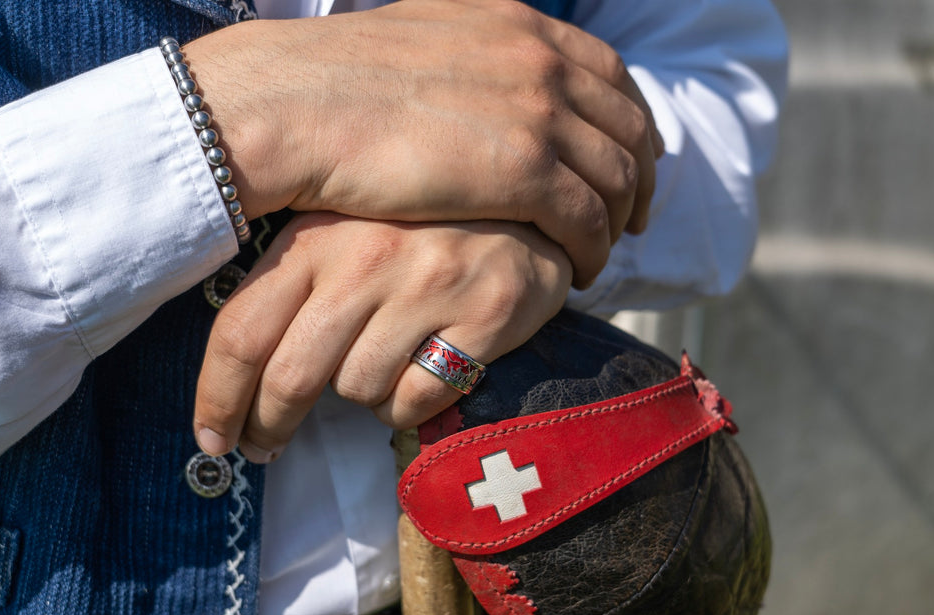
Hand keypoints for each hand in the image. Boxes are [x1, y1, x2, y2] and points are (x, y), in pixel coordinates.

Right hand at [184, 0, 662, 287]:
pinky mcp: (523, 171)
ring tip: (600, 255)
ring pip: (614, 178)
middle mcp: (539, 61)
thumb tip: (481, 79)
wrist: (295, 105)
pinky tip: (577, 271)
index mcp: (517, 24)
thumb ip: (470, 54)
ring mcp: (536, 113)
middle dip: (638, 178)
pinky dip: (593, 249)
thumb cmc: (334, 82)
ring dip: (616, 223)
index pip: (609, 74)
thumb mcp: (420, 40)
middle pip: (627, 126)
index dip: (629, 123)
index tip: (627, 161)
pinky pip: (587, 219)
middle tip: (631, 218)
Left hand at [192, 213, 572, 461]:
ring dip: (358, 395)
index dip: (218, 398)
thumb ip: (291, 287)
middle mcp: (368, 258)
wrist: (522, 206)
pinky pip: (415, 400)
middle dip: (270, 425)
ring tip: (379, 365)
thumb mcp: (341, 234)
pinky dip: (405, 404)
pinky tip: (419, 369)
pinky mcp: (484, 315)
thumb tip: (236, 378)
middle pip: (291, 377)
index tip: (210, 438)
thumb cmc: (413, 230)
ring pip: (357, 390)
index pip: (241, 331)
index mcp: (317, 234)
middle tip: (265, 446)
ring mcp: (429, 286)